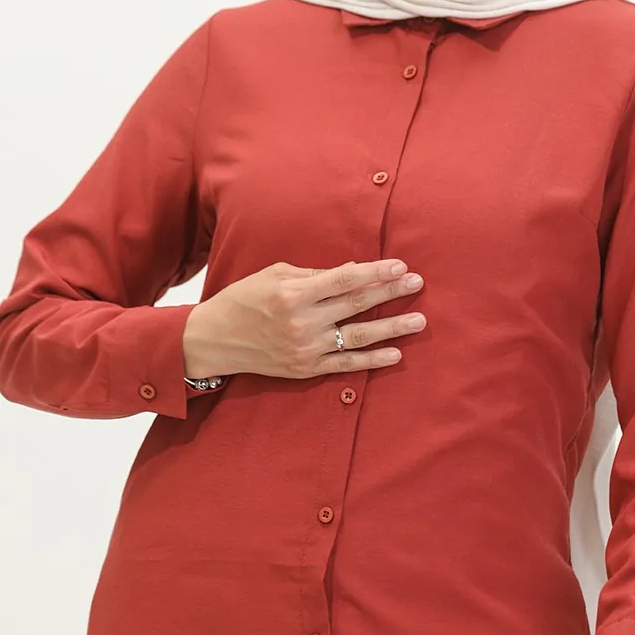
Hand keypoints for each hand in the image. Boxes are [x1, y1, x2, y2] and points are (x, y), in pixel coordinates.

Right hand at [183, 258, 426, 379]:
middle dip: (390, 292)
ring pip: (358, 337)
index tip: (400, 265)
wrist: (215, 340)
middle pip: (357, 305)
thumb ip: (314, 274)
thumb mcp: (274, 275)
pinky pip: (346, 365)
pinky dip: (372, 360)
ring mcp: (306, 348)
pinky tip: (395, 353)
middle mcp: (302, 322)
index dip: (375, 272)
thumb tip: (353, 271)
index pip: (344, 280)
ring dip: (392, 328)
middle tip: (417, 283)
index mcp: (293, 293)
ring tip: (418, 320)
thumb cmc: (244, 299)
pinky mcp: (306, 369)